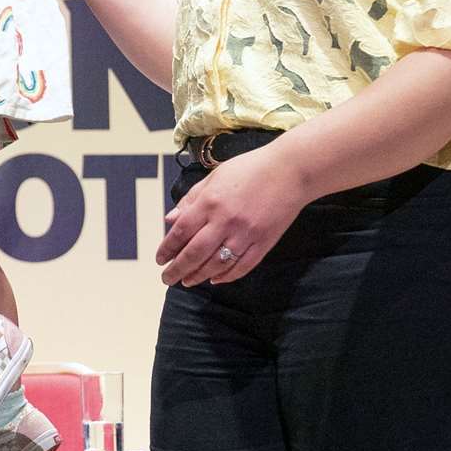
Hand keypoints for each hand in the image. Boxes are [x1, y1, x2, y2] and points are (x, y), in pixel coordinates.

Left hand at [155, 147, 307, 286]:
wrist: (290, 171)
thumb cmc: (250, 169)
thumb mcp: (214, 177)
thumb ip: (191, 200)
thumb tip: (170, 219)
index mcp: (210, 202)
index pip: (181, 232)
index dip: (167, 248)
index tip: (160, 259)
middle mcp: (225, 221)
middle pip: (195, 253)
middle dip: (177, 269)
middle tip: (167, 279)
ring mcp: (246, 234)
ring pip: (216, 264)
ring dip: (198, 276)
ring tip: (187, 281)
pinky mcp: (264, 243)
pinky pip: (242, 266)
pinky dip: (227, 276)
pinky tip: (215, 279)